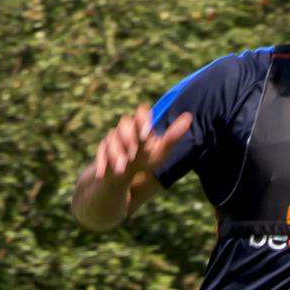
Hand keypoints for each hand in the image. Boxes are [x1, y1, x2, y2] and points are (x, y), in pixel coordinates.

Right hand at [76, 107, 192, 228]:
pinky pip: (100, 154)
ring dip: (117, 153)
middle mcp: (126, 131)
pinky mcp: (101, 154)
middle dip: (129, 136)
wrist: (122, 175)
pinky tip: (104, 173)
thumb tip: (189, 116)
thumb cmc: (143, 162)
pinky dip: (102, 163)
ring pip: (111, 138)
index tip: (146, 132)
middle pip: (124, 123)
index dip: (143, 118)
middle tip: (134, 151)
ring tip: (122, 168)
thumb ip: (172, 136)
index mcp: (141, 128)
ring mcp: (111, 142)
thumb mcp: (159, 152)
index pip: (142, 113)